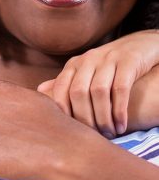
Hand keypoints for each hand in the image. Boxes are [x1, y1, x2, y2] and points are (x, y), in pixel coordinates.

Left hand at [37, 30, 158, 137]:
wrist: (140, 44)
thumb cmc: (109, 64)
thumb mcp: (85, 70)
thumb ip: (65, 82)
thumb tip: (39, 91)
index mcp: (74, 64)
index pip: (61, 89)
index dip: (64, 111)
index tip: (72, 130)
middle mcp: (88, 60)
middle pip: (78, 92)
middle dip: (84, 118)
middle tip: (94, 135)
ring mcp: (108, 59)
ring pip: (99, 91)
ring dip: (103, 117)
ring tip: (109, 133)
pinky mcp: (128, 61)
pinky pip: (120, 88)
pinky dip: (119, 110)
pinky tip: (121, 125)